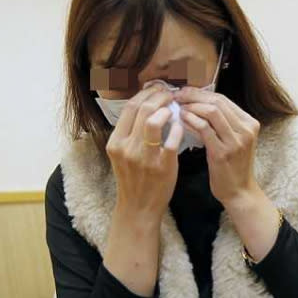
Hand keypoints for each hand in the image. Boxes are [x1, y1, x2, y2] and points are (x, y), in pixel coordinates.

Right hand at [105, 83, 183, 222]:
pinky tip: (181, 125)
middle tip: (170, 94)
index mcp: (116, 142)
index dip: (145, 94)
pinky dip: (178, 127)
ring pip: (155, 120)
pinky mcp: (163, 166)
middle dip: (159, 96)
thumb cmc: (133, 179)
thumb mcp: (122, 154)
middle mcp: (127, 148)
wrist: (138, 208)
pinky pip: (172, 139)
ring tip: (175, 107)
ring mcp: (144, 157)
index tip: (157, 89)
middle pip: (143, 109)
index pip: (130, 108)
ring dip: (168, 109)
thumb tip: (147, 105)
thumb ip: (130, 132)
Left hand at [174, 87, 280, 261]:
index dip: (201, 93)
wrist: (239, 191)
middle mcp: (246, 129)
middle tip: (177, 95)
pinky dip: (191, 121)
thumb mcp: (232, 139)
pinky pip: (205, 129)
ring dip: (191, 107)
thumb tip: (196, 103)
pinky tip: (181, 120)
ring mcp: (236, 141)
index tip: (185, 92)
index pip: (223, 99)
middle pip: (217, 101)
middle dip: (194, 96)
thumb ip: (221, 122)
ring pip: (211, 111)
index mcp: (249, 123)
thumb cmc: (231, 165)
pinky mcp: (223, 152)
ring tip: (177, 107)